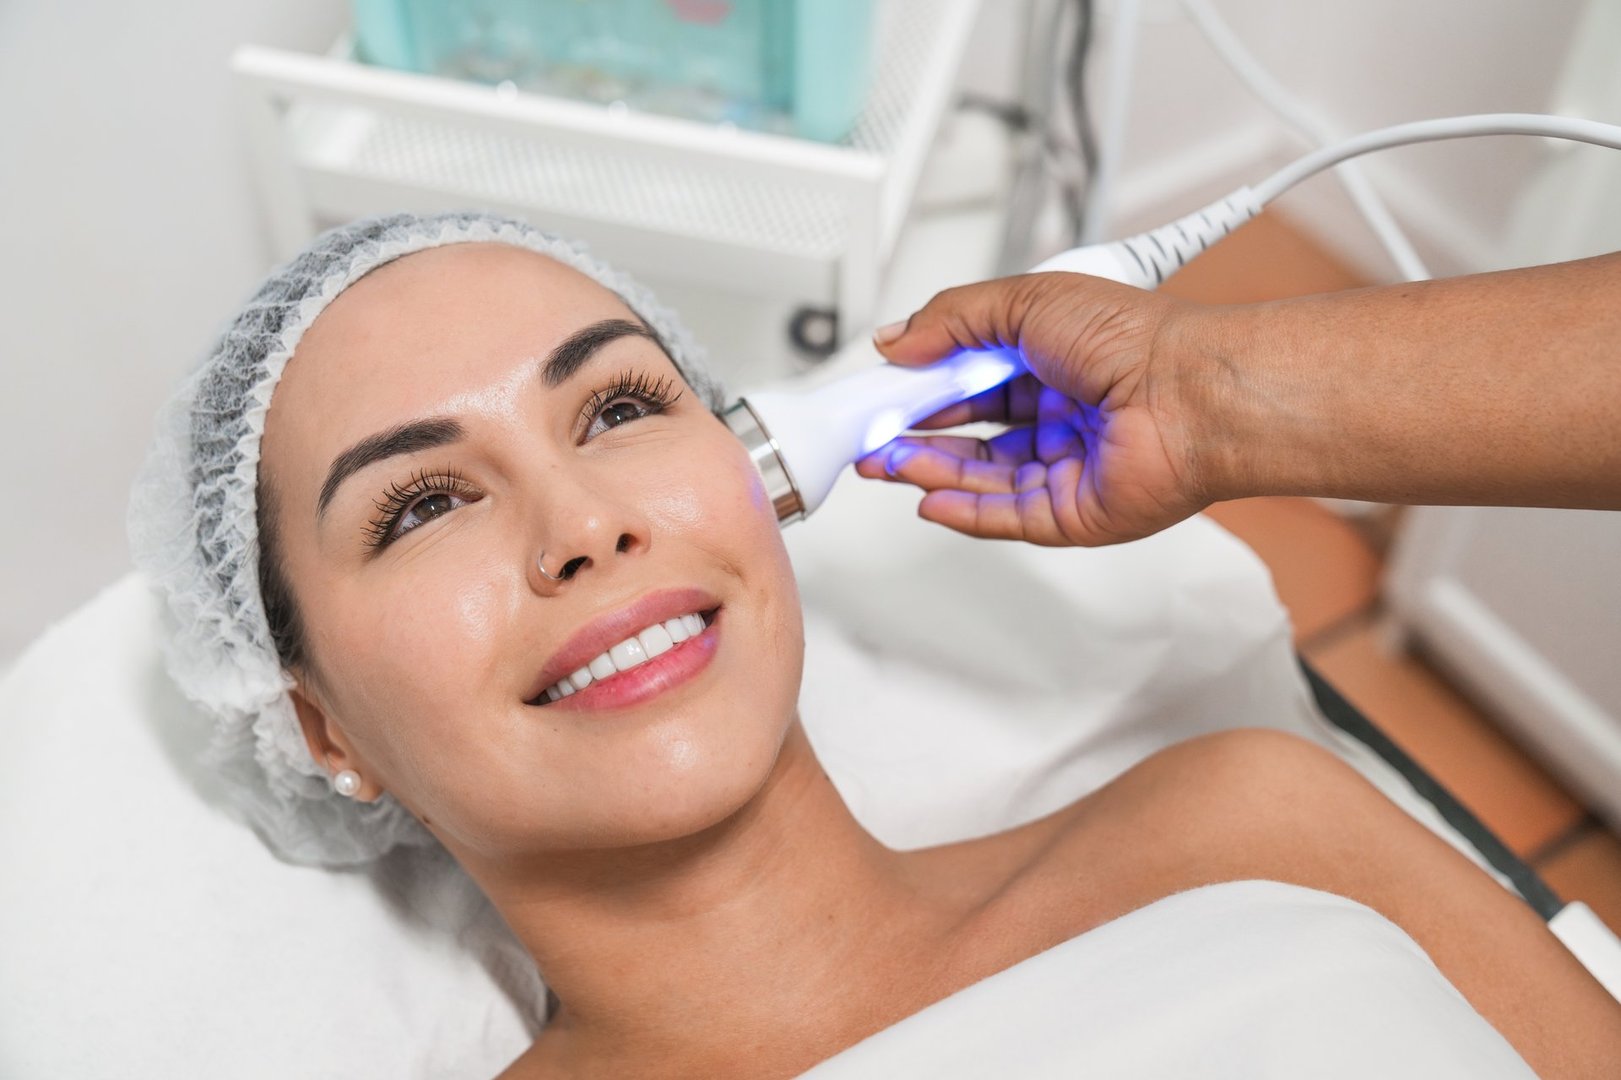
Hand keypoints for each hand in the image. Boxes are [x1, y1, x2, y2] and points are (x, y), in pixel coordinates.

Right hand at [854, 272, 1220, 546]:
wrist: (1190, 394)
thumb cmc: (1135, 340)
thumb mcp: (1024, 300)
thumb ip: (950, 319)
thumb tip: (894, 338)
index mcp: (1053, 358)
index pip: (971, 377)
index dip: (924, 385)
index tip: (883, 389)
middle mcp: (1061, 412)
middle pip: (971, 433)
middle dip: (917, 435)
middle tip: (873, 435)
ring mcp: (1067, 465)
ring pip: (982, 477)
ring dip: (930, 471)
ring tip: (886, 463)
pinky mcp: (1074, 513)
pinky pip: (1007, 517)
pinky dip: (964, 511)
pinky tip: (929, 499)